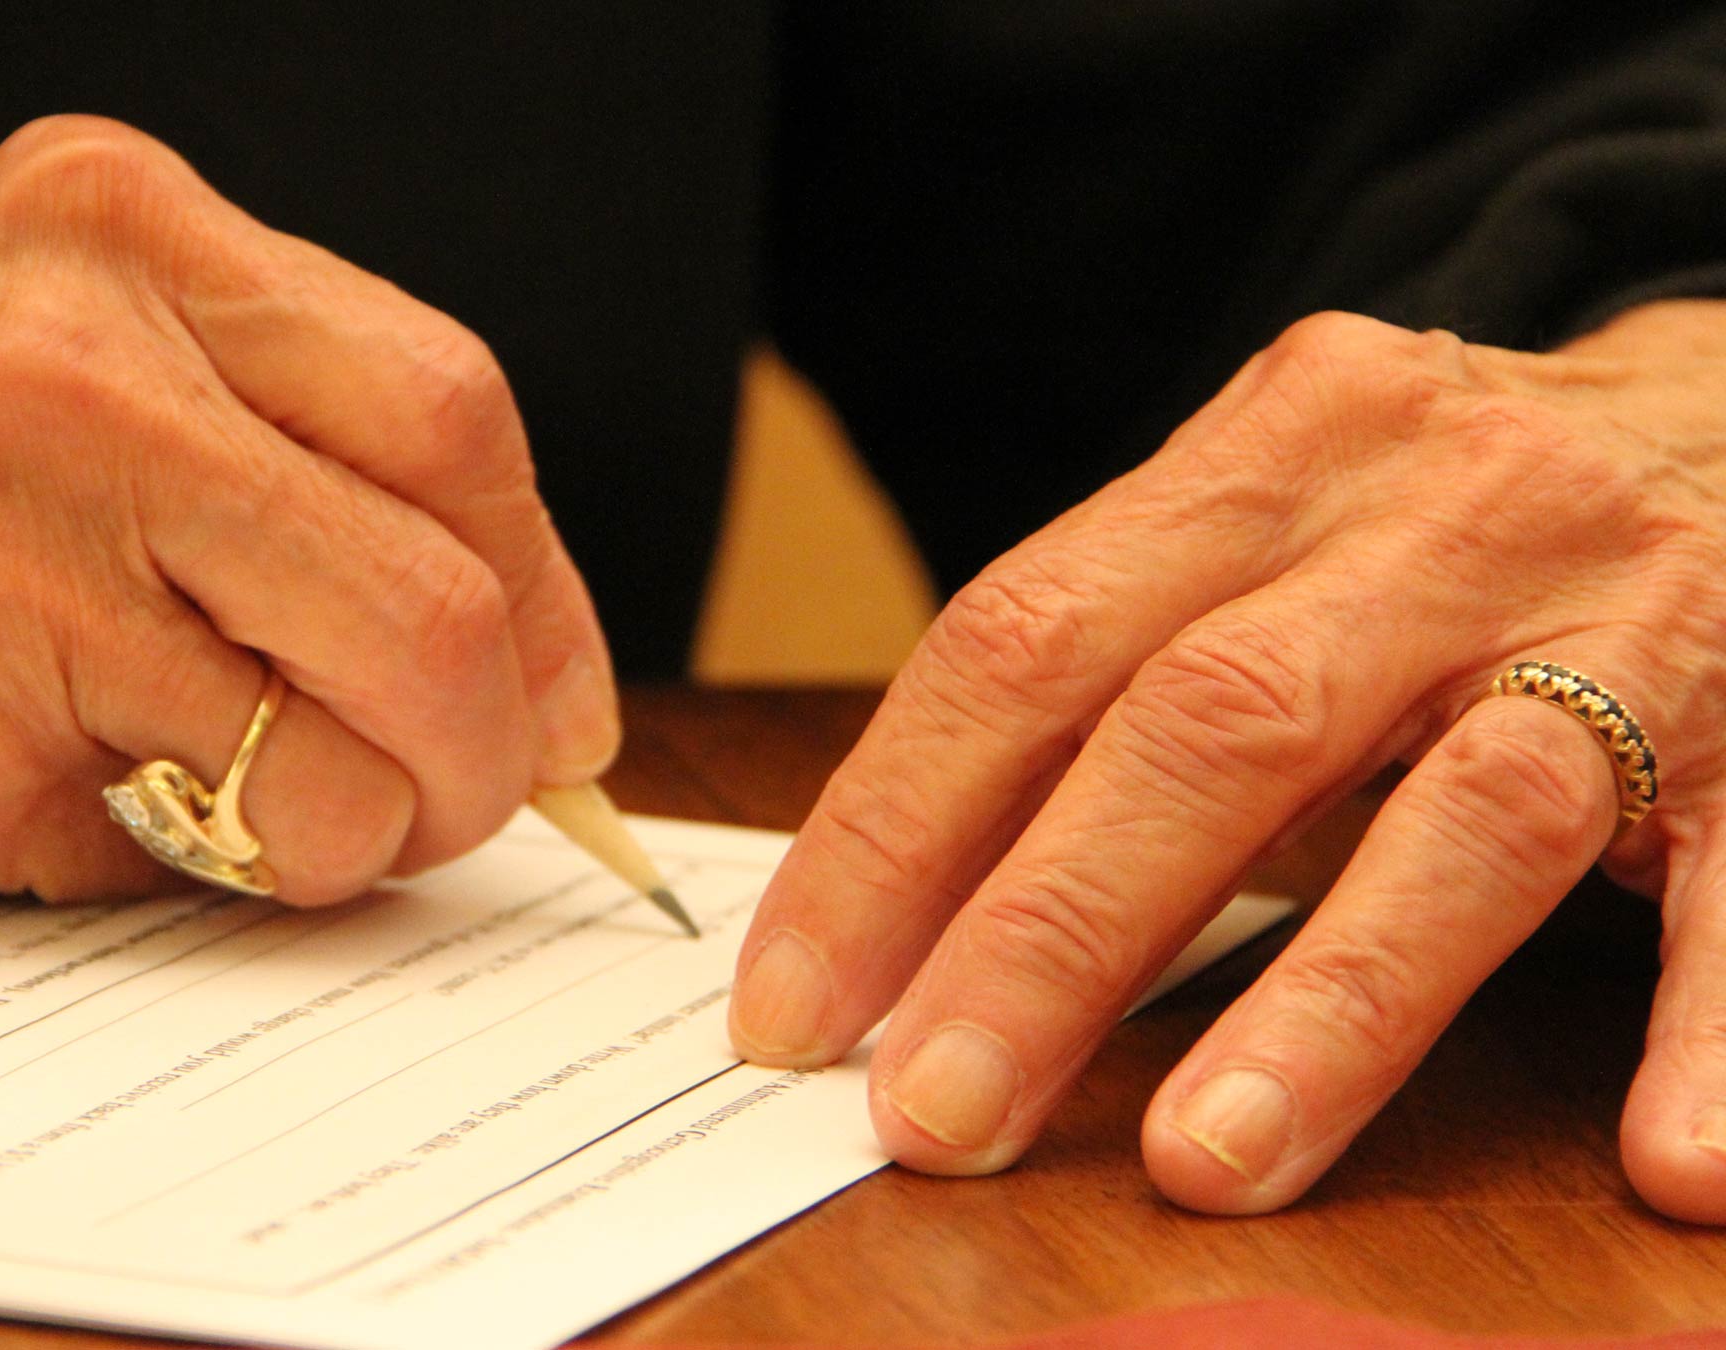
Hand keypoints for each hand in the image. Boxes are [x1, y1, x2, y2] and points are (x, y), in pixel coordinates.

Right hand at [0, 116, 617, 910]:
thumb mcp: (51, 351)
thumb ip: (281, 447)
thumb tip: (530, 655)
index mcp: (122, 237)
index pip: (455, 412)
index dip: (545, 587)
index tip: (548, 685)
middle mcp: (75, 369)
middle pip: (442, 599)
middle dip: (487, 748)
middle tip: (450, 793)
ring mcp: (7, 551)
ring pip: (345, 759)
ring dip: (345, 832)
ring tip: (245, 805)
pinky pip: (193, 851)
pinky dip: (192, 869)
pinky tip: (82, 800)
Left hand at [727, 301, 1725, 1222]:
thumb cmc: (1451, 518)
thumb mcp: (1274, 536)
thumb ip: (1118, 679)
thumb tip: (908, 912)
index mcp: (1268, 450)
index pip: (1027, 640)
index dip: (892, 832)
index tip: (795, 1005)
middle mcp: (1434, 507)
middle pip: (1207, 724)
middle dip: (1049, 935)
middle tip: (936, 1112)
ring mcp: (1620, 604)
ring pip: (1464, 809)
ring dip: (1329, 1005)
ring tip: (1208, 1161)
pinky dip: (1708, 1025)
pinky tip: (1669, 1164)